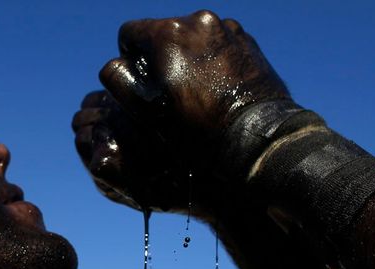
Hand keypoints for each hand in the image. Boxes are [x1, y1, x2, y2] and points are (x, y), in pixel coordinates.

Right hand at [74, 10, 291, 216]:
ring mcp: (228, 28)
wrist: (257, 141)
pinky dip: (213, 62)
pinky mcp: (247, 41)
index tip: (145, 86)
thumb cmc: (200, 132)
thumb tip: (117, 64)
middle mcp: (199, 20)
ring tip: (200, 94)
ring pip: (192, 39)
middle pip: (163, 34)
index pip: (130, 34)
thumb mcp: (149, 114)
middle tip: (174, 95)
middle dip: (162, 60)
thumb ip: (120, 82)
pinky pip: (218, 45)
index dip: (131, 62)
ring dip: (189, 60)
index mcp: (168, 33)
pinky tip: (220, 90)